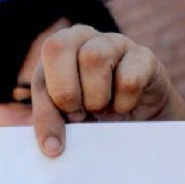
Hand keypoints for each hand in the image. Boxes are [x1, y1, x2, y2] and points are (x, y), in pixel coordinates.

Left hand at [31, 25, 184, 157]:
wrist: (137, 123)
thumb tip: (51, 146)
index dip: (45, 111)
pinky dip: (123, 103)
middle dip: (66, 93)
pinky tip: (123, 107)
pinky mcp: (144, 57)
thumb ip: (52, 120)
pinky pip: (128, 79)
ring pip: (94, 57)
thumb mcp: (65, 117)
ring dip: (95, 98)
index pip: (40, 70)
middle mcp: (83, 37)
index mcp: (57, 49)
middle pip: (59, 46)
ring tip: (102, 110)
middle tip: (79, 115)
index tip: (54, 145)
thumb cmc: (94, 114)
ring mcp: (116, 43)